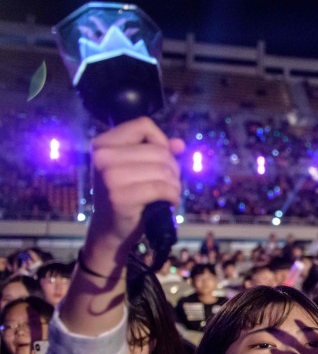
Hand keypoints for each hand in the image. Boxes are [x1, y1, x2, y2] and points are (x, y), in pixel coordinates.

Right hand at [90, 117, 184, 245]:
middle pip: (158, 150)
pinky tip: (170, 201)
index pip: (143, 125)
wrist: (111, 228)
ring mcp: (109, 177)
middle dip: (172, 168)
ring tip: (170, 192)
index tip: (162, 158)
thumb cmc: (126, 194)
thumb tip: (180, 144)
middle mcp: (102, 157)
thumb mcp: (138, 168)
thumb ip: (158, 151)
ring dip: (175, 184)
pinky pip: (160, 188)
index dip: (161, 140)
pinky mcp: (120, 197)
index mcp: (103, 143)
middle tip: (170, 182)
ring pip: (162, 169)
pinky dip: (172, 195)